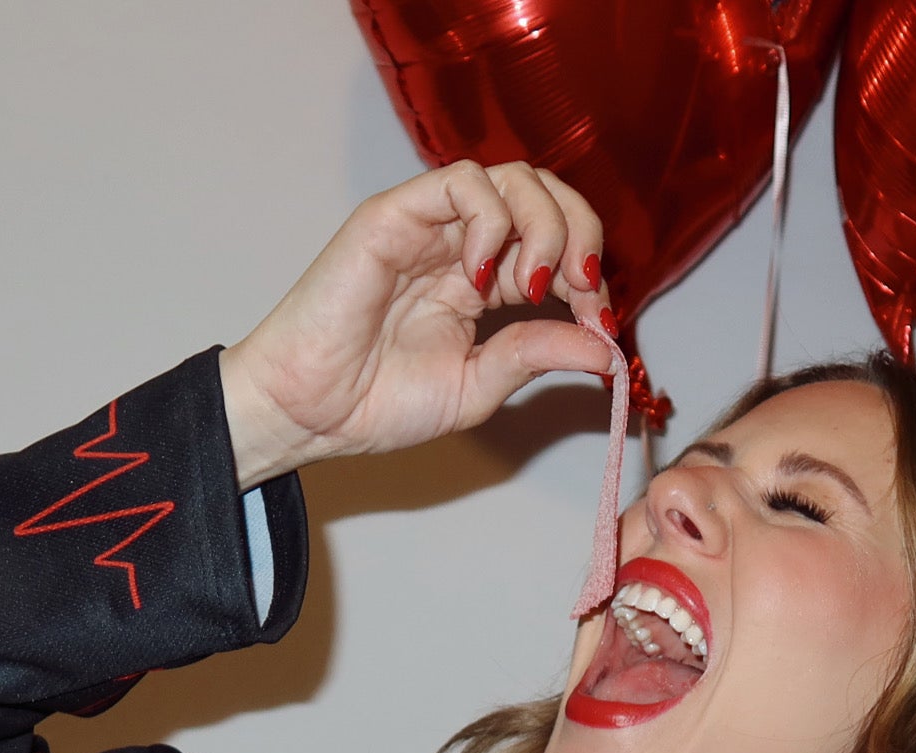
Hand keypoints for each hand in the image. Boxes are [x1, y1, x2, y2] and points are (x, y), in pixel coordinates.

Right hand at [218, 162, 616, 488]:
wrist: (310, 411)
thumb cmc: (376, 403)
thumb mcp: (479, 386)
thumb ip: (535, 356)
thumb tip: (605, 347)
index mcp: (484, 281)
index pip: (557, 243)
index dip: (590, 272)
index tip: (600, 321)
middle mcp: (462, 243)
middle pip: (545, 196)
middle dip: (580, 235)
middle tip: (581, 290)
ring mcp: (430, 224)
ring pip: (513, 179)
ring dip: (545, 226)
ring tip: (534, 286)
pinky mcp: (396, 213)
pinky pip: (463, 182)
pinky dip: (494, 220)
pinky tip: (485, 276)